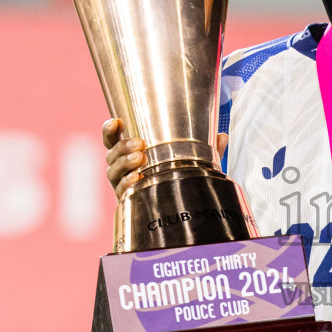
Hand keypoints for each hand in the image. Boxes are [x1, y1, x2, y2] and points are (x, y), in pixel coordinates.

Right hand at [103, 119, 226, 196]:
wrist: (177, 210)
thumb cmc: (178, 178)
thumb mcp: (193, 161)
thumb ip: (206, 149)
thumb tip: (222, 135)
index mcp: (131, 153)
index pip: (113, 139)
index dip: (110, 130)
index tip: (117, 121)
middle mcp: (122, 168)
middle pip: (111, 154)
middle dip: (122, 146)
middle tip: (140, 144)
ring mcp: (122, 185)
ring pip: (113, 171)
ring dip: (124, 163)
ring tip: (140, 158)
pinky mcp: (127, 200)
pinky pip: (121, 191)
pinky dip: (127, 183)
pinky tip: (137, 179)